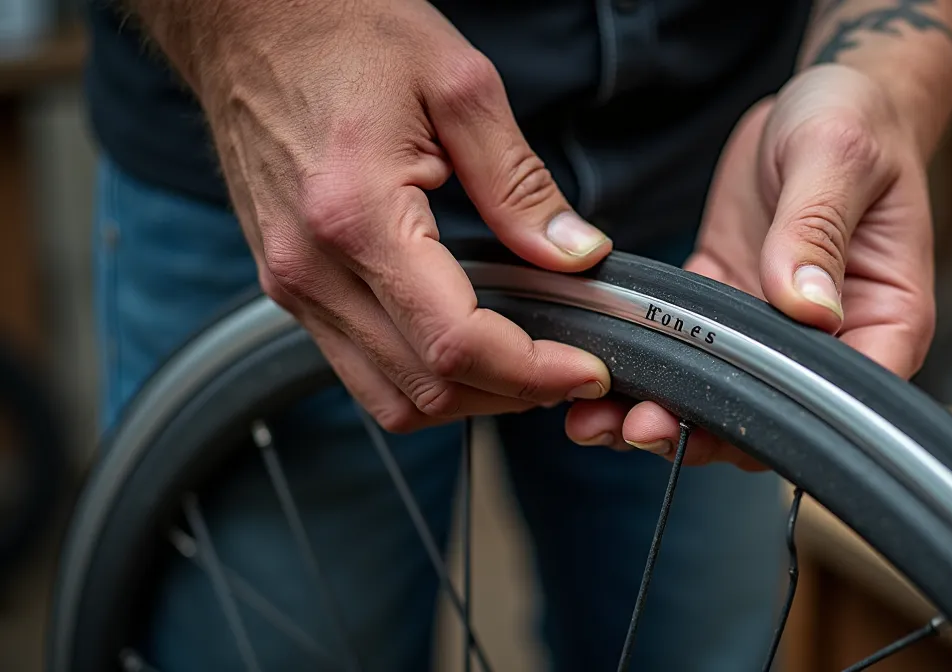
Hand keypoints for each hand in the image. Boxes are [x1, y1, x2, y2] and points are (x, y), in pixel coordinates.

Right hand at [186, 0, 614, 430]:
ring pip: (388, 397)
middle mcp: (312, 267)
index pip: (455, 342)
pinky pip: (357, 366)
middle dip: (510, 392)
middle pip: (425, 388)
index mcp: (356, 216)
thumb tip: (575, 254)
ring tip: (524, 363)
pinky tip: (464, 341)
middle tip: (568, 365)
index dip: (532, 372)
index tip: (584, 368)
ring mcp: (291, 283)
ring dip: (465, 397)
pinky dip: (420, 375)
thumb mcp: (458, 85)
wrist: (245, 18)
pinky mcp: (286, 283)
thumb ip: (518, 182)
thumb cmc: (344, 31)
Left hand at [566, 65, 935, 468]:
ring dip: (662, 410)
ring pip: (721, 392)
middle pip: (772, 412)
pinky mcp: (728, 301)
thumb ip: (816, 230)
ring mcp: (774, 325)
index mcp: (886, 317)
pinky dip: (646, 364)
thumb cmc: (858, 121)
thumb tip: (803, 306)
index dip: (781, 423)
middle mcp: (833, 337)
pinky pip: (686, 347)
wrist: (826, 96)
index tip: (718, 425)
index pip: (843, 400)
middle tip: (638, 427)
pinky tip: (602, 371)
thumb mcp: (837, 159)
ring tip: (597, 423)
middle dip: (703, 432)